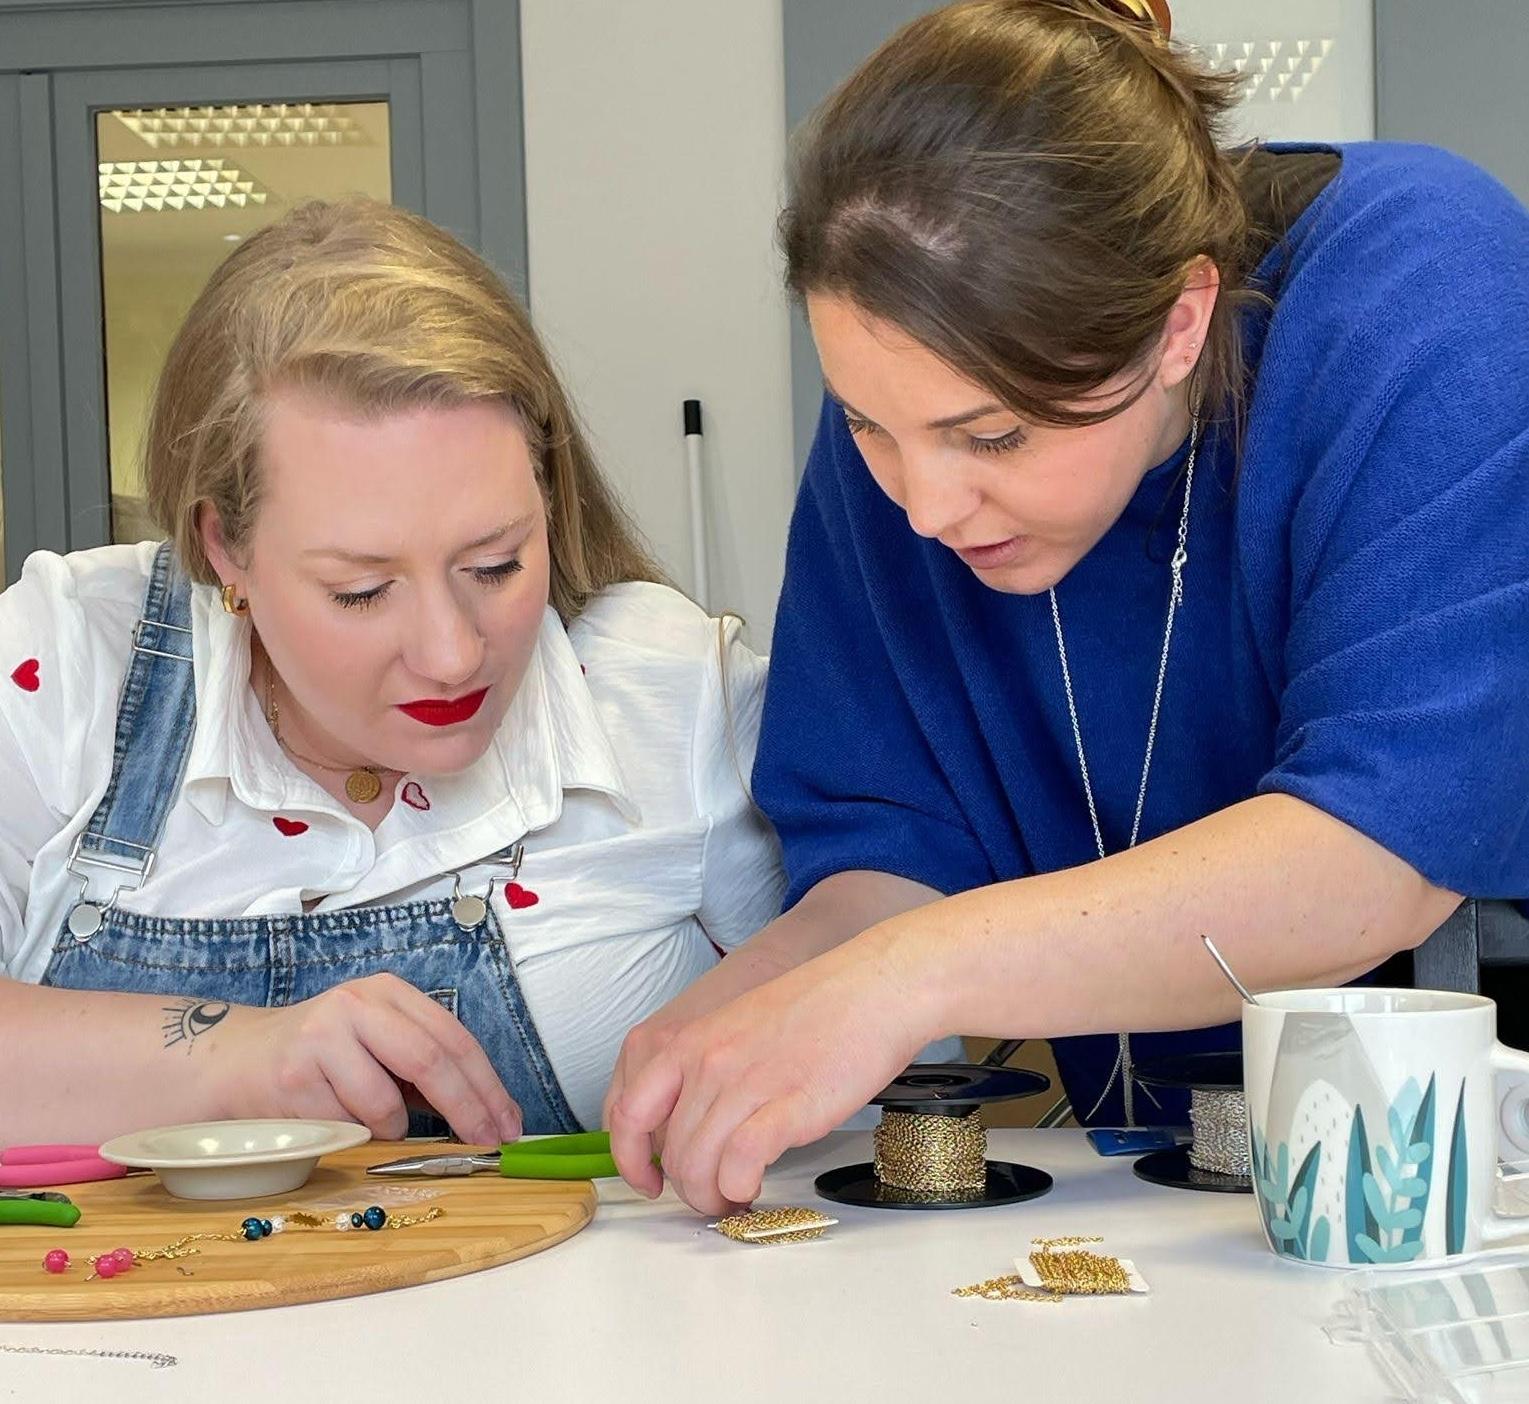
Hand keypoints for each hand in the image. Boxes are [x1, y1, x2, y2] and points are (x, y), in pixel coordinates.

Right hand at [211, 973, 522, 1145]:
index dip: (488, 1085)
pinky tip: (333, 1116)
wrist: (236, 1061)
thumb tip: (491, 1114)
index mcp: (388, 993)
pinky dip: (354, 1134)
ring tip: (371, 1119)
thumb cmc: (324, 1059)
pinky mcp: (293, 1077)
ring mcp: (322, 1038)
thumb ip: (427, 1068)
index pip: (454, 1038)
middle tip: (487, 1142)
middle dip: (468, 1109)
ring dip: (393, 1128)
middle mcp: (357, 1004)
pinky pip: (346, 1125)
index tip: (509, 1122)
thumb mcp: (379, 1044)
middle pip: (431, 1059)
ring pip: (386, 1103)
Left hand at [608, 934, 935, 1213]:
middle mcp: (707, 1063)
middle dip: (689, 1187)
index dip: (630, 1159)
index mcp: (690, 1042)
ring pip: (699, 1168)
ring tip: (737, 1195)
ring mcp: (745, 1084)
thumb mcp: (739, 1026)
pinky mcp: (785, 1107)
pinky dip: (741, 1187)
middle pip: (672, 1153)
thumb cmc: (818, 1008)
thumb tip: (693, 1125)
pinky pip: (739, 1166)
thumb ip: (707, 1069)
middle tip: (716, 1193)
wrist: (875, 988)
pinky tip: (756, 1184)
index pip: (628, 1112)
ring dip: (716, 1196)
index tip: (649, 1179)